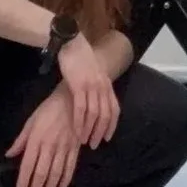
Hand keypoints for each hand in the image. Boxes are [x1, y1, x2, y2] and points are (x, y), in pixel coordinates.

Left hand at [6, 89, 82, 186]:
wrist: (72, 99)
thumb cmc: (49, 109)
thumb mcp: (31, 121)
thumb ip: (21, 140)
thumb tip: (9, 155)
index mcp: (36, 140)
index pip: (28, 165)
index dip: (24, 181)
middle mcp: (49, 146)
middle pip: (41, 172)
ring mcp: (64, 148)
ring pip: (56, 172)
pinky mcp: (75, 147)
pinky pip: (70, 166)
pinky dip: (66, 178)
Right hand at [56, 35, 119, 149]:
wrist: (71, 42)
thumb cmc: (79, 58)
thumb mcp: (92, 74)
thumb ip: (95, 88)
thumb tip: (93, 103)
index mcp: (106, 84)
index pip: (114, 109)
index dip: (112, 125)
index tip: (106, 138)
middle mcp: (102, 87)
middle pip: (106, 114)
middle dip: (100, 131)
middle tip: (95, 144)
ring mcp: (91, 86)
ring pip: (94, 114)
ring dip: (90, 130)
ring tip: (85, 142)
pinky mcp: (79, 85)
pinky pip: (81, 108)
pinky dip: (80, 122)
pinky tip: (77, 131)